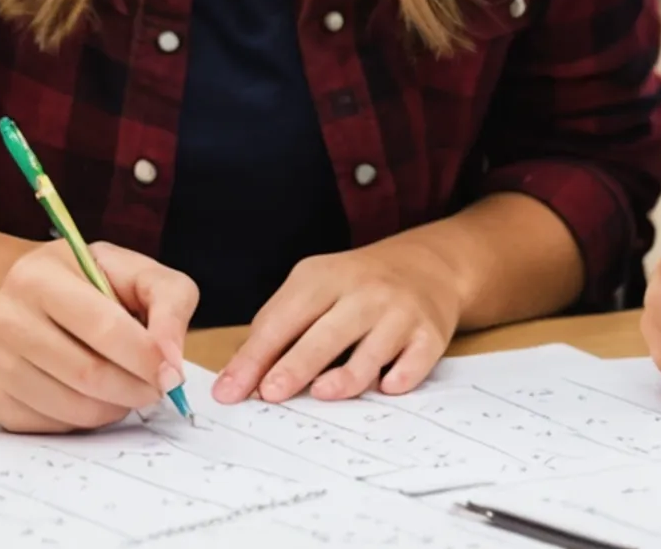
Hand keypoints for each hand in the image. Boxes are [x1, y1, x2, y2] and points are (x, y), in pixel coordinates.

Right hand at [0, 241, 197, 431]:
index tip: (172, 372)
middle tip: (157, 388)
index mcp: (39, 276)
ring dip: (116, 407)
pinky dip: (87, 419)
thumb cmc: (87, 284)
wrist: (23, 298)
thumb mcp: (134, 271)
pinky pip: (56, 427)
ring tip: (126, 387)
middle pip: (88, 374)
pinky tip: (92, 394)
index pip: (103, 328)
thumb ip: (169, 301)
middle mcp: (5, 317)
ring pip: (74, 407)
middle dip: (136, 388)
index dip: (147, 357)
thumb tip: (171, 359)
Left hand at [214, 240, 464, 403]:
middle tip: (270, 394)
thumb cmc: (356, 286)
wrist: (428, 267)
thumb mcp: (314, 288)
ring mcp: (400, 314)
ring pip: (370, 353)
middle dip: (294, 366)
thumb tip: (241, 375)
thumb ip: (278, 326)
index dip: (254, 357)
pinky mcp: (430, 336)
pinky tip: (384, 388)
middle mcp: (364, 292)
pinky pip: (413, 365)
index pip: (282, 320)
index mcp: (324, 278)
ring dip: (345, 377)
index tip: (230, 390)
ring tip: (321, 394)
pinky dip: (398, 380)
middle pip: (324, 335)